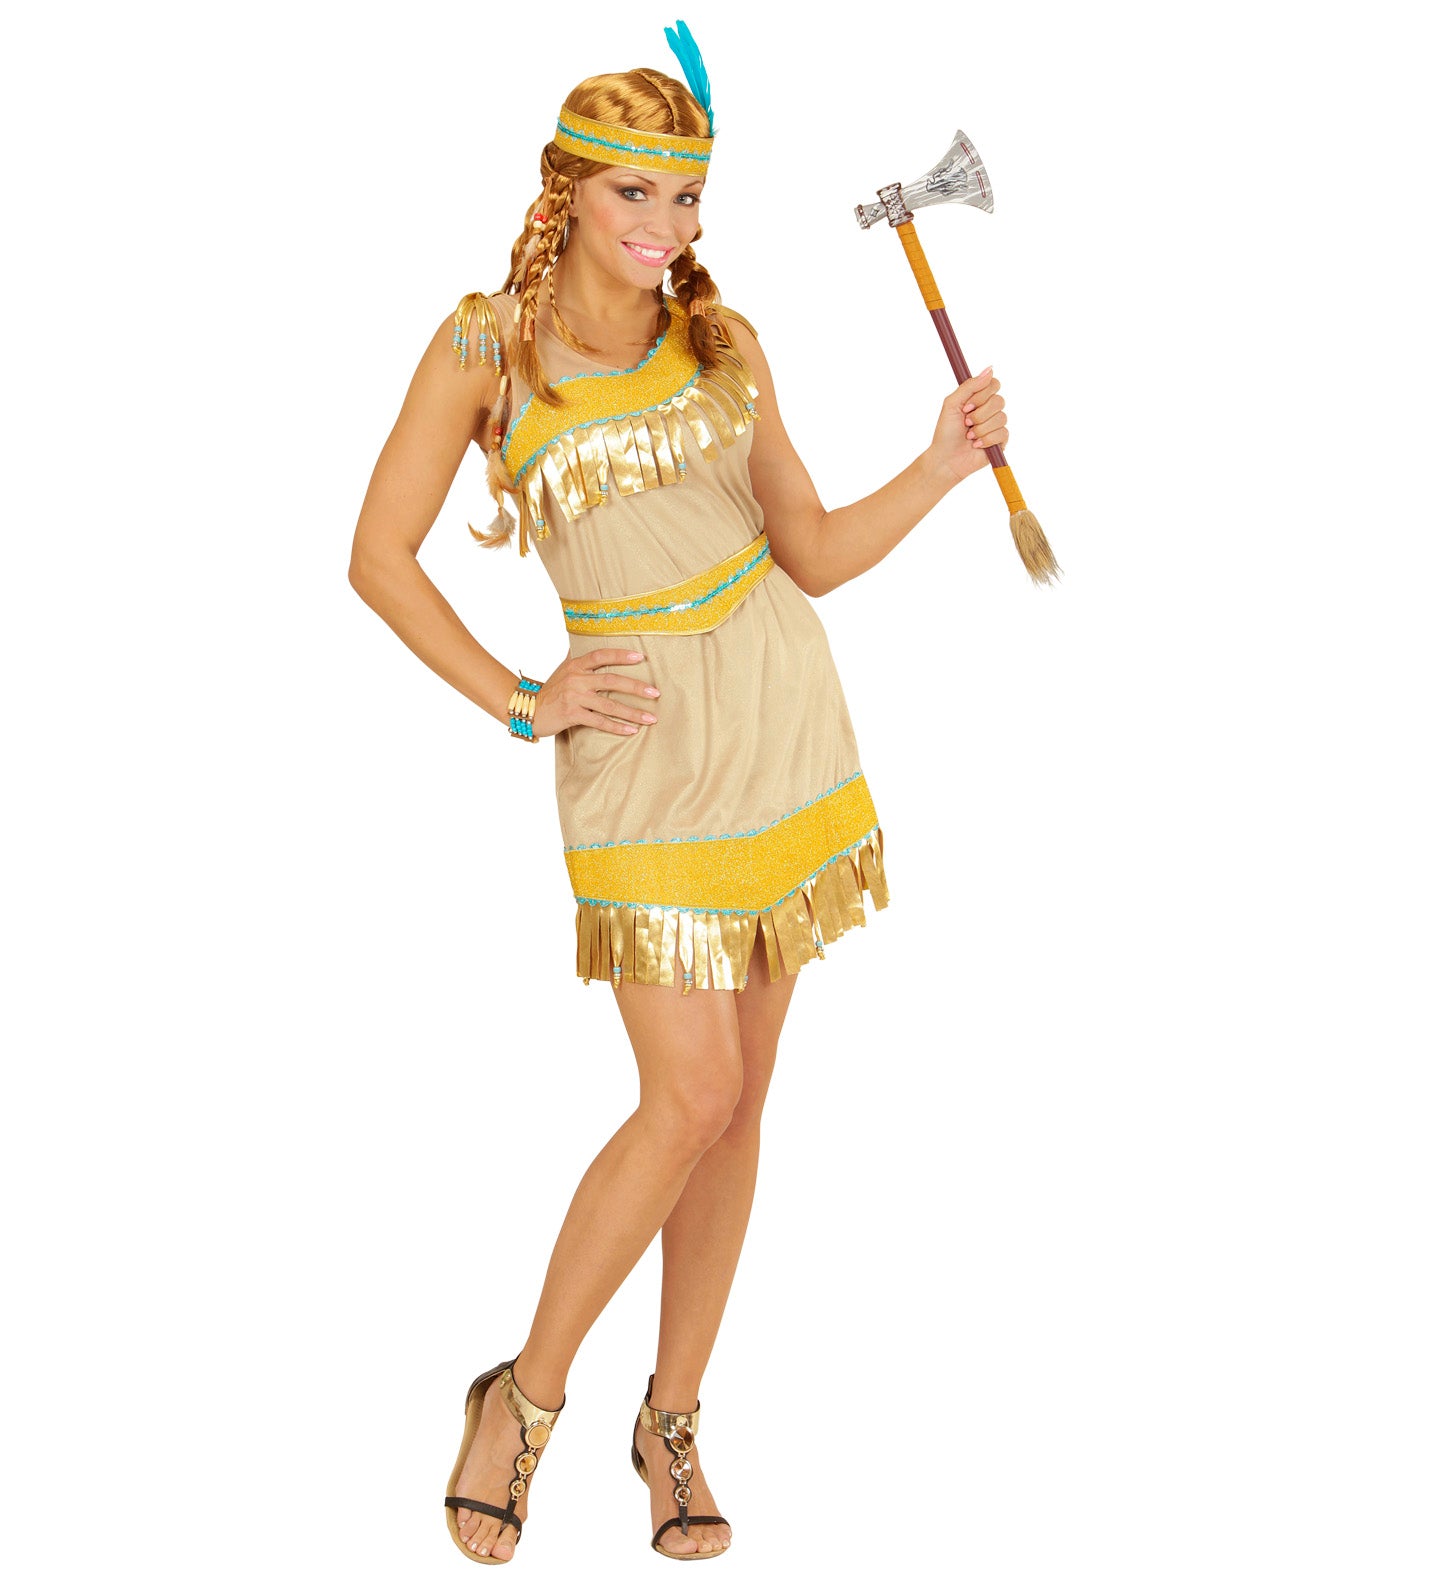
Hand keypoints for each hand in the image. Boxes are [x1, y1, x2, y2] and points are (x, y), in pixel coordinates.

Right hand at [531, 648, 659, 737]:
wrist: (527, 709)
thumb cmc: (551, 690)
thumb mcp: (563, 670)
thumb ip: (579, 658)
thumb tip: (590, 641)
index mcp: (576, 665)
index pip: (601, 655)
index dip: (621, 655)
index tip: (641, 657)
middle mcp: (576, 679)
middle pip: (611, 680)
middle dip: (636, 687)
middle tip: (655, 692)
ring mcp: (574, 697)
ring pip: (609, 704)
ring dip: (632, 712)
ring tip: (650, 718)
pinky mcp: (571, 715)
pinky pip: (599, 721)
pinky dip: (616, 727)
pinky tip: (631, 731)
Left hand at [927, 366, 1007, 484]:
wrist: (946, 459)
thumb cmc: (946, 433)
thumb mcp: (952, 404)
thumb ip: (969, 385)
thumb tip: (990, 368)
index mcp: (978, 398)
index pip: (993, 384)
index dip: (982, 394)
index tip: (966, 406)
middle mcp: (989, 409)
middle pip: (999, 400)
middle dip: (979, 414)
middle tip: (965, 423)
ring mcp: (996, 425)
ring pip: (1001, 417)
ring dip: (980, 429)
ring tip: (969, 436)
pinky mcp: (1001, 441)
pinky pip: (1002, 433)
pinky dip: (986, 439)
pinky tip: (976, 445)